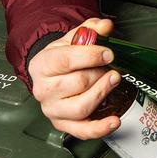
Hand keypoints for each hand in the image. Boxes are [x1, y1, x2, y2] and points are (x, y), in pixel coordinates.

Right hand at [28, 17, 119, 139]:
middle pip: (78, 83)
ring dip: (102, 92)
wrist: (50, 74)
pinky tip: (114, 120)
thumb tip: (105, 26)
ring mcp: (52, 109)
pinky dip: (100, 128)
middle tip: (109, 67)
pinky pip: (82, 131)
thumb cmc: (61, 58)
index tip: (108, 53)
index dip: (91, 56)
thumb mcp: (72, 39)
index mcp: (42, 65)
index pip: (66, 61)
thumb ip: (90, 29)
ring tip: (114, 80)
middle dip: (99, 73)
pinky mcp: (63, 124)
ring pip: (81, 107)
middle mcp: (43, 90)